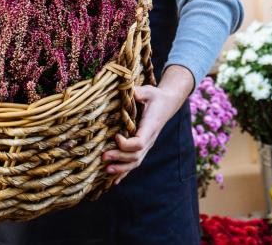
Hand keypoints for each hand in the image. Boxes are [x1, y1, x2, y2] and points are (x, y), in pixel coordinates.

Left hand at [102, 65, 193, 184]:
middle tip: (103, 157)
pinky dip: (124, 172)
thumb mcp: (148, 91)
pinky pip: (134, 163)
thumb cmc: (155, 96)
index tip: (116, 136)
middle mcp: (150, 139)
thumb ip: (138, 93)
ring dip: (121, 168)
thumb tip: (127, 93)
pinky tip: (114, 181)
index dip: (127, 144)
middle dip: (119, 158)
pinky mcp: (143, 147)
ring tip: (106, 170)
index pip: (140, 142)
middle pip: (136, 156)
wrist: (167, 103)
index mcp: (150, 126)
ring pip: (135, 162)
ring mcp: (147, 145)